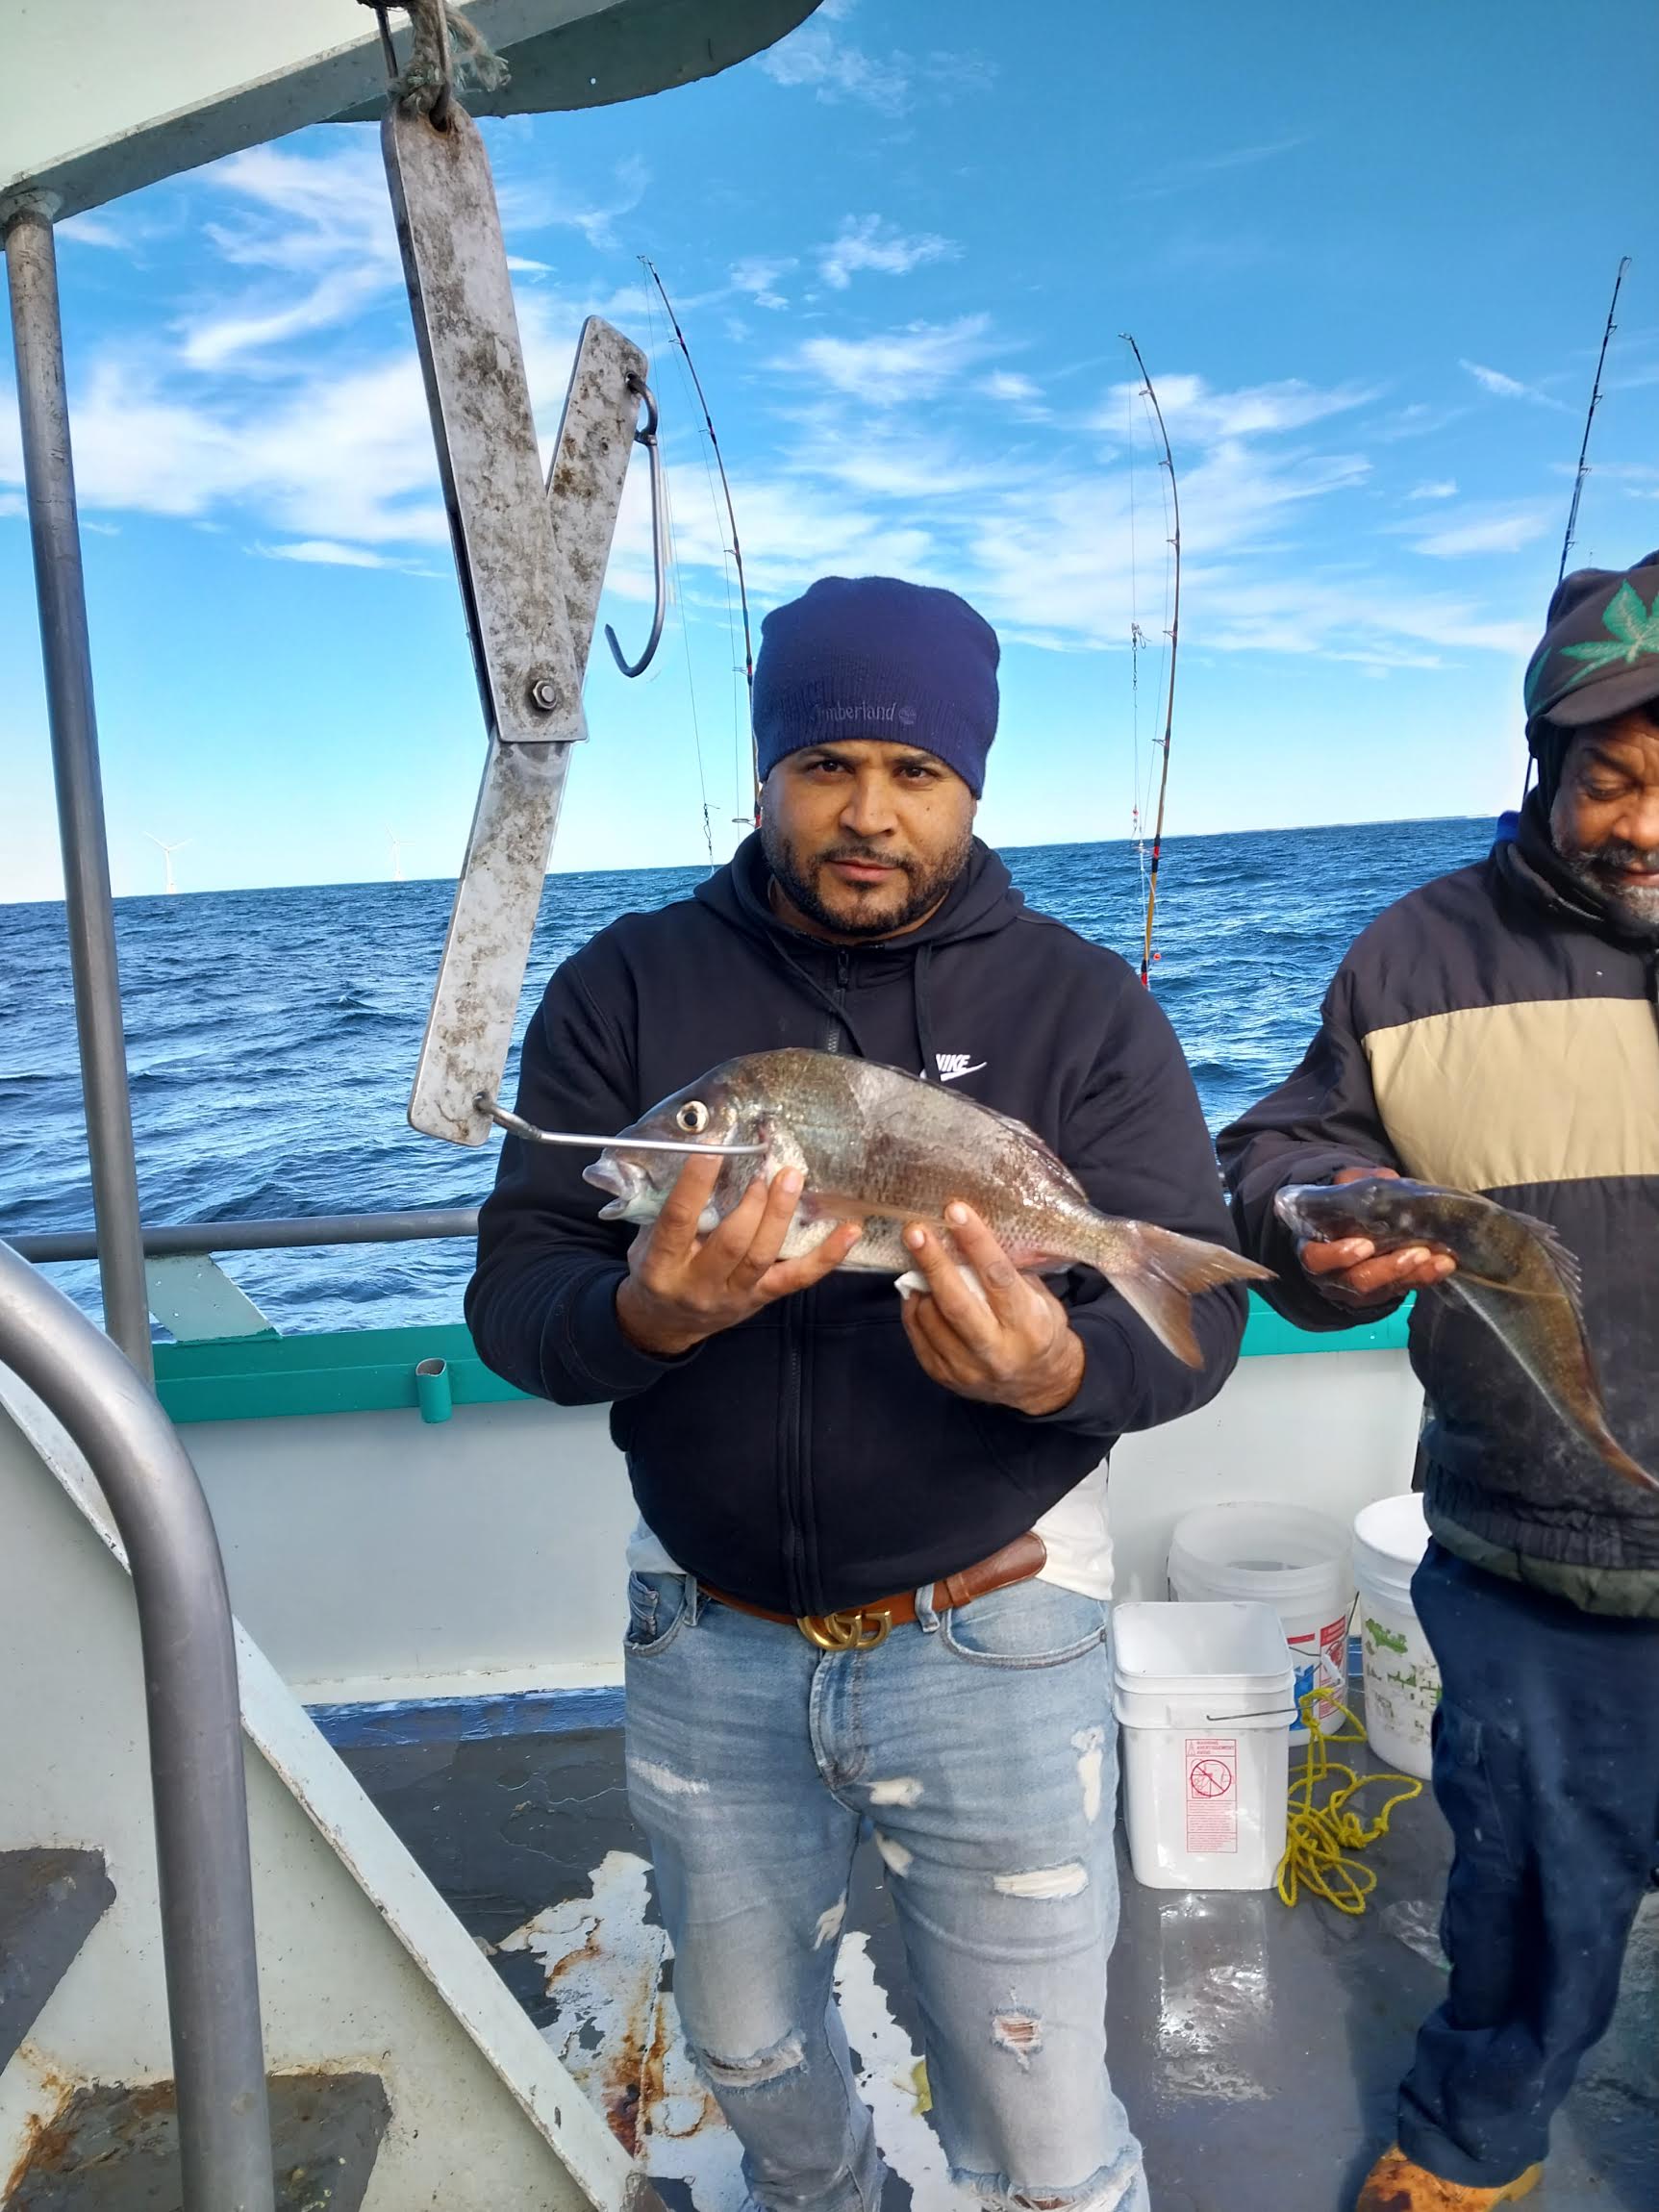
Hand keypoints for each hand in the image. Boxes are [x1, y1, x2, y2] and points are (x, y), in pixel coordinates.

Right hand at [615, 1154, 860, 1357]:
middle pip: (731, 1243)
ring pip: (762, 1257)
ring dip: (780, 1216)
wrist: (665, 1323)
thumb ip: (670, 1208)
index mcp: (662, 1265)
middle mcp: (698, 1284)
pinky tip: (849, 1231)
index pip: (678, 1221)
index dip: (694, 1185)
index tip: (712, 1150)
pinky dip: (827, 1256)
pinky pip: (797, 1278)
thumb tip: (702, 1154)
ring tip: (791, 1179)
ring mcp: (734, 1295)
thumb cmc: (657, 1268)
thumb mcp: (648, 1241)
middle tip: (765, 1168)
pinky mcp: (761, 1299)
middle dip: (752, 1204)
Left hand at [899, 1203, 1084, 1416]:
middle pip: (956, 1302)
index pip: (997, 1277)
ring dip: (920, 1284)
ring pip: (932, 1319)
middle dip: (933, 1262)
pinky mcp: (946, 1377)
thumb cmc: (1040, 1329)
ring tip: (918, 1257)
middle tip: (915, 1231)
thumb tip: (972, 1233)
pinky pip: (919, 1337)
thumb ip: (1010, 1273)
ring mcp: (968, 1368)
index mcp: (1028, 1325)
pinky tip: (918, 1290)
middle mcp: (997, 1350)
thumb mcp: (1040, 1299)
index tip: (956, 1211)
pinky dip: (914, 1308)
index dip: (975, 1242)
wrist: (1040, 1385)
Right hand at [1297, 1166, 1455, 1301]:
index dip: (1338, 1256)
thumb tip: (1389, 1179)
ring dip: (1412, 1274)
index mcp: (1313, 1249)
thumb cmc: (1340, 1211)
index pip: (1316, 1259)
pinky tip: (1444, 1264)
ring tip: (1437, 1258)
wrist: (1346, 1234)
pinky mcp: (1381, 1294)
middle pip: (1357, 1281)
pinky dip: (1425, 1277)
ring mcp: (1357, 1290)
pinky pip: (1403, 1289)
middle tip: (1417, 1251)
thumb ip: (1357, 1183)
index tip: (1364, 1245)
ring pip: (1383, 1290)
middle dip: (1388, 1268)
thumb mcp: (1342, 1190)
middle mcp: (1332, 1276)